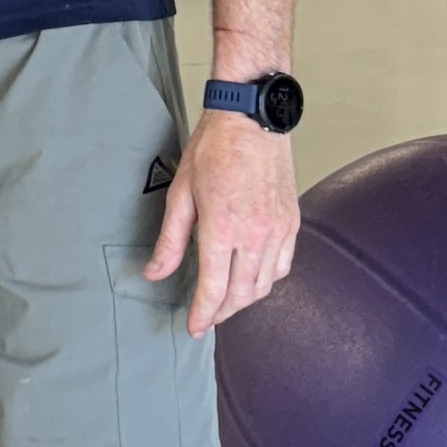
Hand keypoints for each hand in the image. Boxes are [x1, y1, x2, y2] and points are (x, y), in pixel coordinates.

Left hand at [145, 109, 298, 335]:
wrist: (251, 118)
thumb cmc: (214, 149)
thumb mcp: (181, 194)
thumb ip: (170, 240)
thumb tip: (154, 273)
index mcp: (223, 229)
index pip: (214, 289)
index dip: (202, 315)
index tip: (193, 327)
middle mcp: (255, 235)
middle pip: (241, 295)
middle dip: (221, 312)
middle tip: (206, 317)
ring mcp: (278, 230)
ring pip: (265, 285)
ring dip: (244, 299)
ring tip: (225, 301)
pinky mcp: (291, 222)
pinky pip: (283, 266)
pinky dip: (266, 280)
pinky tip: (251, 278)